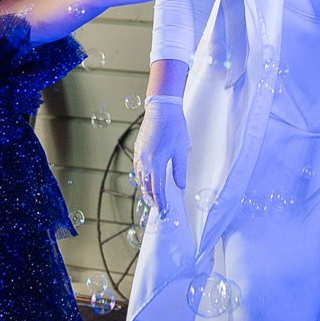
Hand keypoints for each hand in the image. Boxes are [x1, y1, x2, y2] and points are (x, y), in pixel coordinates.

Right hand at [133, 96, 189, 218]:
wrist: (162, 108)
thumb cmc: (174, 127)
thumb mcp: (181, 150)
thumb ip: (180, 170)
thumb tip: (180, 186)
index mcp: (157, 162)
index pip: (158, 189)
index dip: (161, 203)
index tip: (164, 212)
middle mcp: (145, 161)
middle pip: (146, 187)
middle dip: (152, 199)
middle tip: (158, 208)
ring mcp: (139, 155)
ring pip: (140, 179)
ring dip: (146, 190)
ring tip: (153, 198)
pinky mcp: (138, 149)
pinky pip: (138, 169)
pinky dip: (142, 178)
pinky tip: (147, 180)